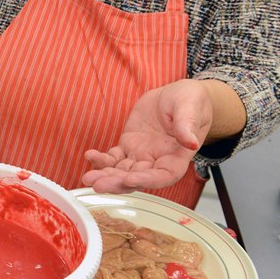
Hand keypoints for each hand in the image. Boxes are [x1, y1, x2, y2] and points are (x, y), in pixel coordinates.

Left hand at [82, 79, 212, 192]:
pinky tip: (90, 156)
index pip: (163, 176)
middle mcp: (158, 160)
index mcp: (177, 157)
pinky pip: (114, 157)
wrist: (176, 94)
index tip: (129, 179)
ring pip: (122, 171)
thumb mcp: (191, 108)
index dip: (146, 180)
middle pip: (137, 178)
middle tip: (97, 184)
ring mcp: (142, 155)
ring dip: (105, 175)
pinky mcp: (129, 145)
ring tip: (88, 177)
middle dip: (117, 182)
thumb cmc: (191, 102)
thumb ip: (188, 125)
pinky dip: (102, 159)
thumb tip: (191, 142)